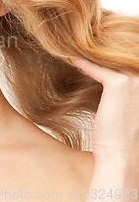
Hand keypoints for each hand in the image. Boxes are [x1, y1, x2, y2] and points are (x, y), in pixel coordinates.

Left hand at [70, 57, 138, 191]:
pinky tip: (69, 59)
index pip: (126, 63)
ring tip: (73, 49)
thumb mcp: (123, 108)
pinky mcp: (120, 84)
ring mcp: (136, 80)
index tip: (90, 51)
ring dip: (90, 54)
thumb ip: (119, 92)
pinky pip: (96, 68)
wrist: (121, 156)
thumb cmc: (120, 136)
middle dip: (99, 52)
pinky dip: (81, 63)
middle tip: (78, 45)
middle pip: (118, 58)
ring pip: (108, 60)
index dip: (108, 57)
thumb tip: (104, 77)